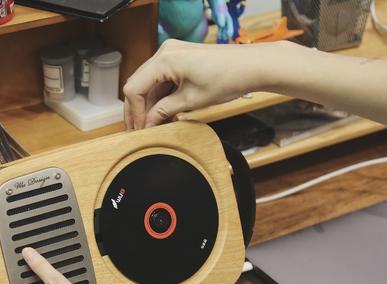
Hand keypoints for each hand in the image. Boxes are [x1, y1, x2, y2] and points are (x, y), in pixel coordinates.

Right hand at [123, 39, 270, 128]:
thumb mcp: (191, 101)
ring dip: (150, 103)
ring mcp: (172, 53)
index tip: (139, 129)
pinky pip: (162, 77)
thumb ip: (164, 111)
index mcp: (164, 59)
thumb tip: (148, 122)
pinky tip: (164, 111)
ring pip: (150, 82)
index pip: (134, 88)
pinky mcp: (180, 57)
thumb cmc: (228, 78)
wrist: (252, 66)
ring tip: (154, 123)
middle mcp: (165, 52)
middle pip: (139, 83)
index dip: (134, 112)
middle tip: (140, 129)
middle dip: (139, 108)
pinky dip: (161, 94)